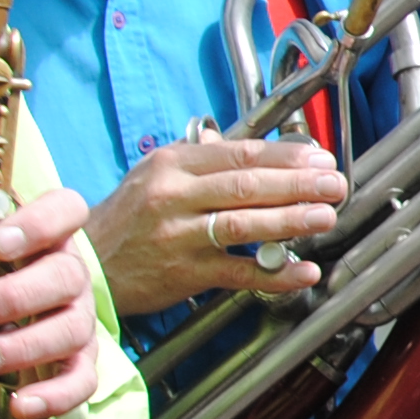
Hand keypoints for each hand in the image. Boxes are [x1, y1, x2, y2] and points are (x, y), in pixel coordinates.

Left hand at [0, 182, 107, 418]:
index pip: (66, 210)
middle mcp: (69, 273)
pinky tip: (19, 404)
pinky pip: (82, 380)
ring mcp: (78, 319)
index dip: (38, 223)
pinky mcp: (79, 364)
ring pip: (71, 329)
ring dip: (21, 346)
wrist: (1, 323)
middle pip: (67, 275)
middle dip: (15, 295)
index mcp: (45, 234)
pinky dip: (55, 395)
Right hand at [83, 138, 346, 318]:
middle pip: (246, 185)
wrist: (85, 263)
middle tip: (334, 184)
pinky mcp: (183, 273)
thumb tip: (250, 145)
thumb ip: (203, 156)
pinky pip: (237, 272)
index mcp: (173, 164)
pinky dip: (273, 273)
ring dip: (291, 220)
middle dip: (298, 183)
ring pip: (243, 224)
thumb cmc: (126, 218)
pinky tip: (301, 271)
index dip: (285, 155)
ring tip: (325, 216)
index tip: (320, 157)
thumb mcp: (155, 173)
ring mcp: (178, 236)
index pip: (239, 154)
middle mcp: (174, 196)